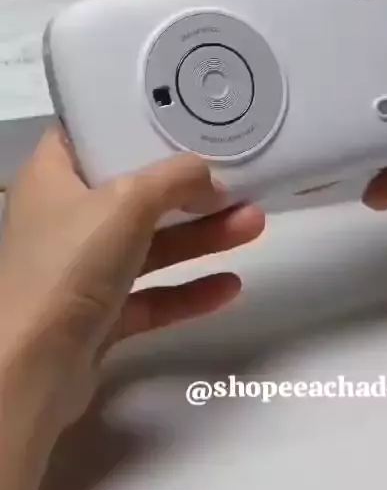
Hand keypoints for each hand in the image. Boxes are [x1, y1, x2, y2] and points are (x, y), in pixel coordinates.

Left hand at [0, 127, 264, 431]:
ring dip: (199, 237)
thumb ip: (175, 179)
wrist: (30, 371)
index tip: (176, 119)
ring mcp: (78, 271)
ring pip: (147, 246)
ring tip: (254, 224)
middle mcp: (62, 219)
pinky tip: (231, 286)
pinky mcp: (96, 317)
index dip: (127, 124)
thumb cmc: (70, 264)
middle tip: (237, 179)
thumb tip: (208, 174)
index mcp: (51, 177)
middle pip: (131, 193)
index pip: (86, 135)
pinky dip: (187, 290)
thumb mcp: (127, 202)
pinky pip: (149, 295)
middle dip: (187, 190)